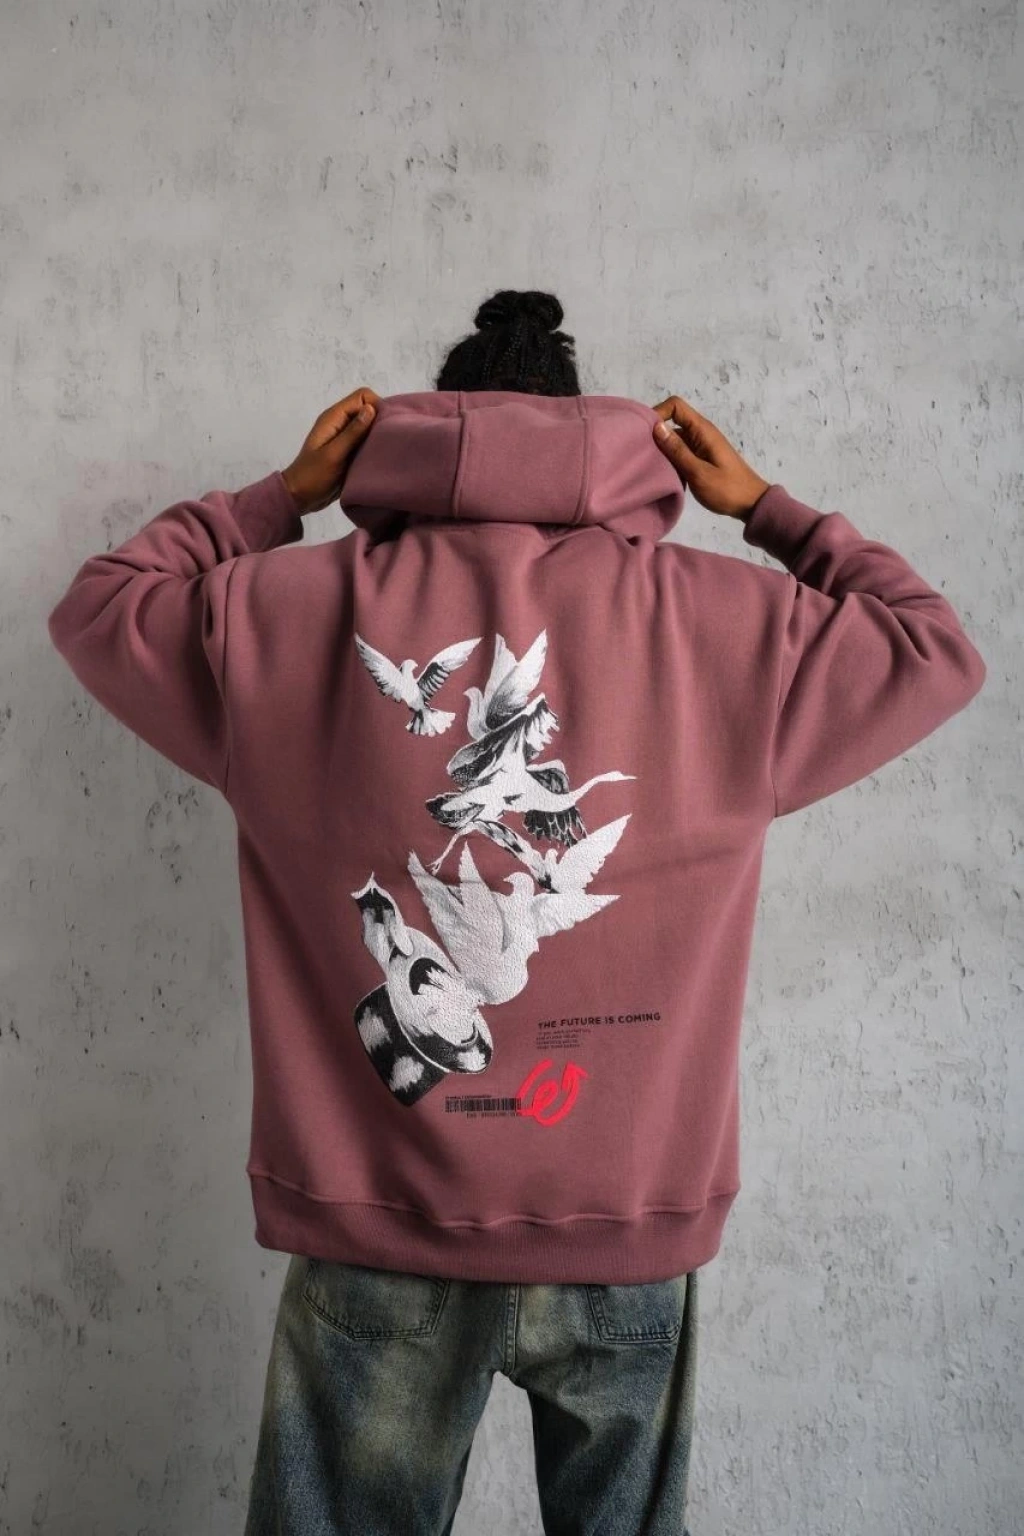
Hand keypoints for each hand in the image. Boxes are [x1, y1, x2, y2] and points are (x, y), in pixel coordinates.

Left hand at [281, 386, 382, 513]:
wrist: (300, 496)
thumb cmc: (313, 475)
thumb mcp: (334, 454)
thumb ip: (352, 432)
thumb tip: (371, 409)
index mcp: (333, 418)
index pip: (362, 397)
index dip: (377, 406)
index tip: (386, 426)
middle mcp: (340, 423)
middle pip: (367, 409)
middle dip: (381, 420)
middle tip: (390, 439)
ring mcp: (344, 436)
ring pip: (368, 425)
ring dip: (378, 434)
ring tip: (387, 448)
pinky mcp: (348, 450)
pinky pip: (365, 440)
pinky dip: (374, 445)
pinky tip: (380, 456)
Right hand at [651, 395, 769, 519]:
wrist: (751, 503)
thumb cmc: (727, 489)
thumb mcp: (698, 472)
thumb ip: (677, 450)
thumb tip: (656, 426)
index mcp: (702, 431)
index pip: (676, 406)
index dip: (658, 413)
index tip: (644, 433)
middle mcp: (700, 433)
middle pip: (672, 421)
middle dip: (655, 433)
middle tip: (640, 453)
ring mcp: (701, 445)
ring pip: (674, 438)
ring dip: (661, 448)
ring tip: (647, 465)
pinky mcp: (700, 458)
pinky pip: (680, 451)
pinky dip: (669, 458)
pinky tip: (661, 472)